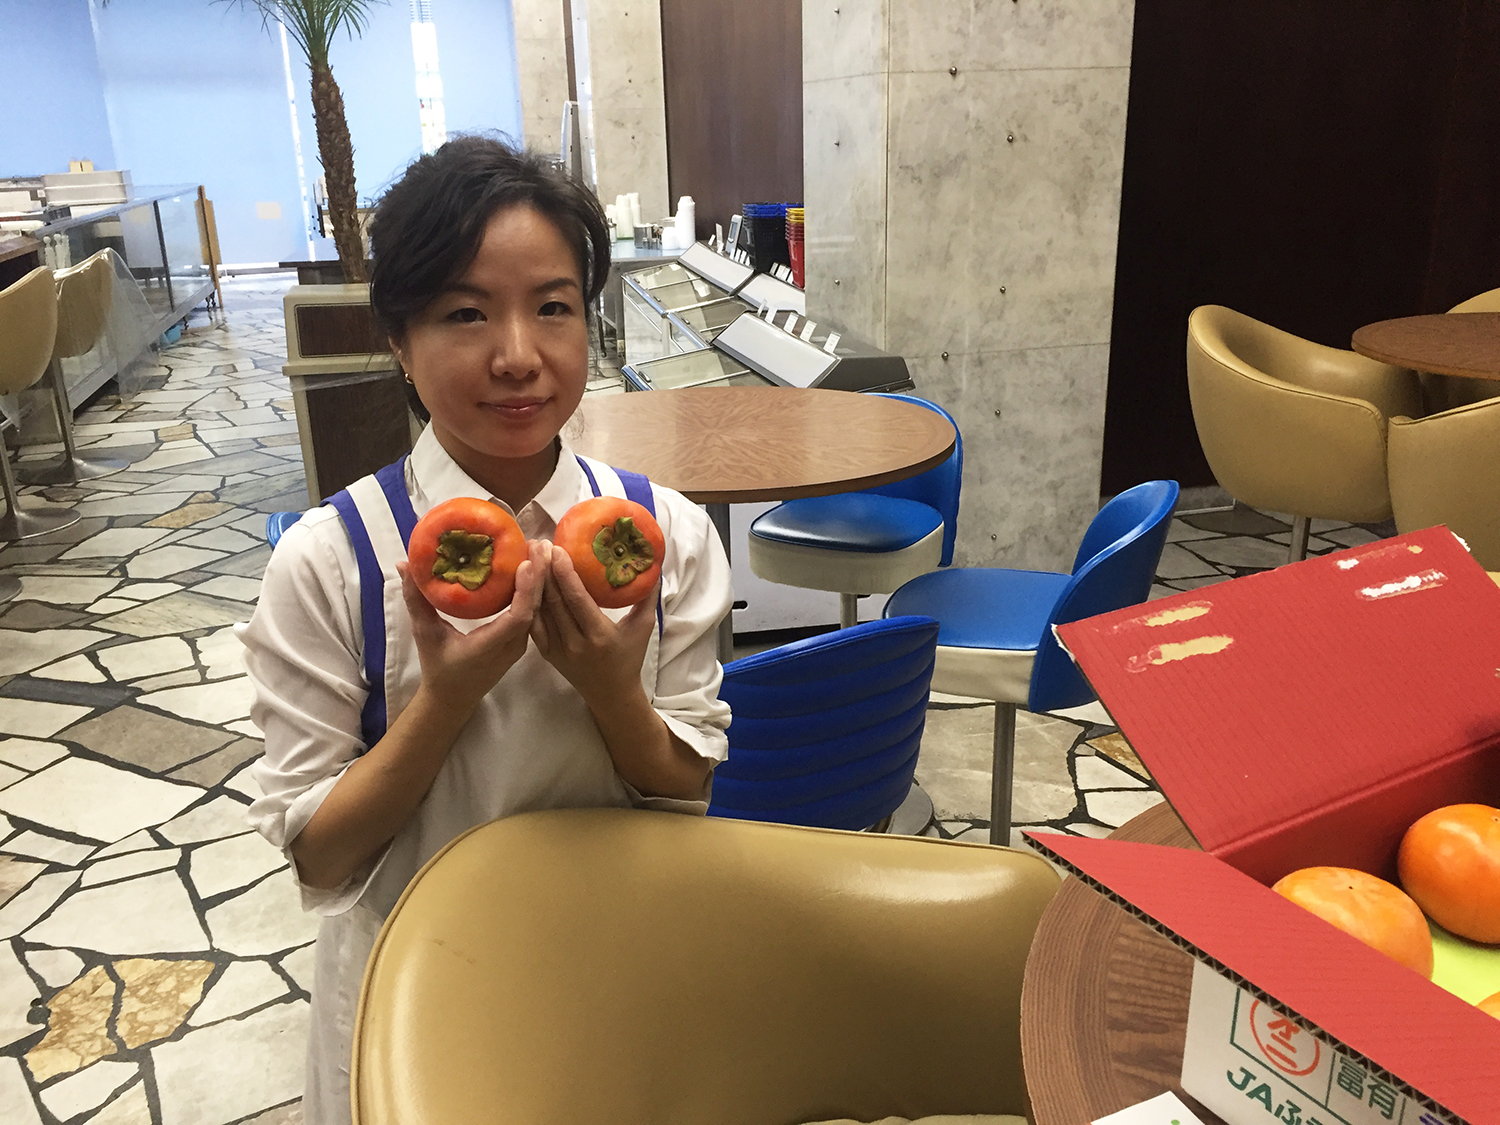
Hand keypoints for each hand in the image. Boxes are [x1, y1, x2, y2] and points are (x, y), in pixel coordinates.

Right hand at [399, 537, 548, 712]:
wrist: (453, 698)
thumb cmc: (438, 667)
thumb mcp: (424, 633)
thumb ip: (416, 600)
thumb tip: (404, 565)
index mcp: (489, 646)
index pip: (518, 618)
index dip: (525, 591)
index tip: (525, 563)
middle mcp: (511, 646)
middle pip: (535, 609)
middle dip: (540, 575)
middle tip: (540, 543)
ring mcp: (519, 644)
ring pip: (537, 610)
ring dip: (540, 580)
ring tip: (540, 549)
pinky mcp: (520, 640)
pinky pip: (532, 613)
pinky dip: (534, 590)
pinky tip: (533, 567)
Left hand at [530, 543, 656, 708]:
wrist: (611, 694)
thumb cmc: (629, 658)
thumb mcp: (643, 628)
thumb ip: (647, 597)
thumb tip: (653, 567)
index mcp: (599, 636)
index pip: (576, 599)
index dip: (564, 573)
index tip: (557, 549)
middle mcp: (575, 644)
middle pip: (554, 601)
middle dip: (544, 569)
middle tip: (539, 542)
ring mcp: (557, 650)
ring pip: (540, 610)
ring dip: (533, 581)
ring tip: (530, 555)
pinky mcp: (546, 653)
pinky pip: (534, 623)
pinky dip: (529, 601)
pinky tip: (526, 581)